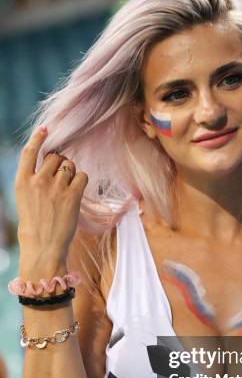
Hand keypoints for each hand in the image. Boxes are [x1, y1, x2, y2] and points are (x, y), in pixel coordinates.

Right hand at [15, 127, 87, 265]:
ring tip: (67, 190)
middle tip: (61, 179)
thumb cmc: (35, 226)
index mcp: (21, 181)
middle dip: (60, 163)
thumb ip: (34, 180)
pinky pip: (83, 176)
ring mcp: (55, 187)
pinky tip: (77, 194)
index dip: (37, 138)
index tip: (45, 129)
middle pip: (55, 157)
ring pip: (69, 165)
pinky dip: (82, 182)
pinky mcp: (72, 196)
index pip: (29, 152)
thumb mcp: (25, 200)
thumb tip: (51, 163)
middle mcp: (38, 181)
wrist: (43, 248)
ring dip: (71, 173)